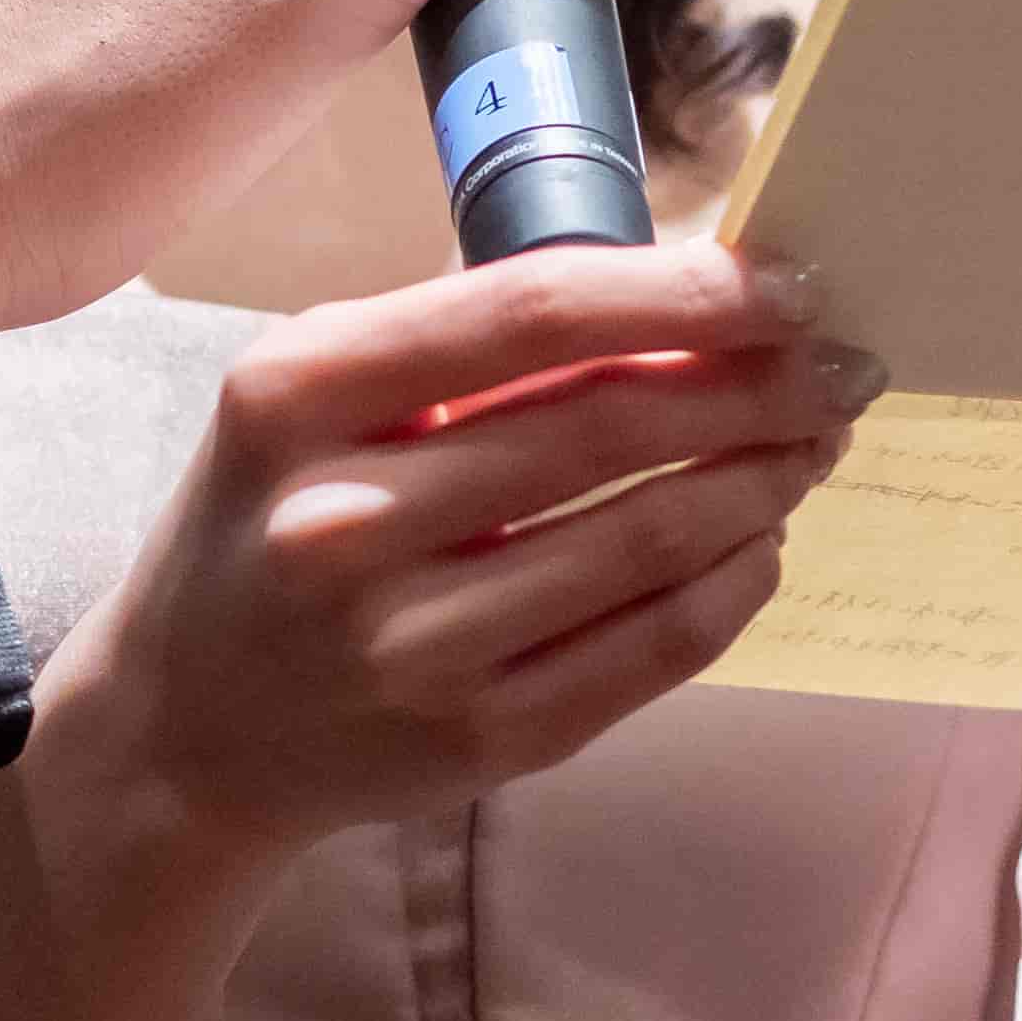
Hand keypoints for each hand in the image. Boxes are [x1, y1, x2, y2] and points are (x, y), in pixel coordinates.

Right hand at [31, 243, 877, 893]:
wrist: (184, 731)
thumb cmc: (271, 525)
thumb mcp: (313, 402)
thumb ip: (466, 346)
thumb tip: (692, 292)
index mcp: (296, 395)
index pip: (533, 312)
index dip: (686, 290)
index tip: (788, 283)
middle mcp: (345, 517)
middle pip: (613, 422)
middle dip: (759, 384)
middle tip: (838, 367)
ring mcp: (413, 641)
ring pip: (654, 536)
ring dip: (765, 478)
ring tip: (809, 444)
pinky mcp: (478, 738)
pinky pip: (657, 646)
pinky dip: (737, 582)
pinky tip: (758, 543)